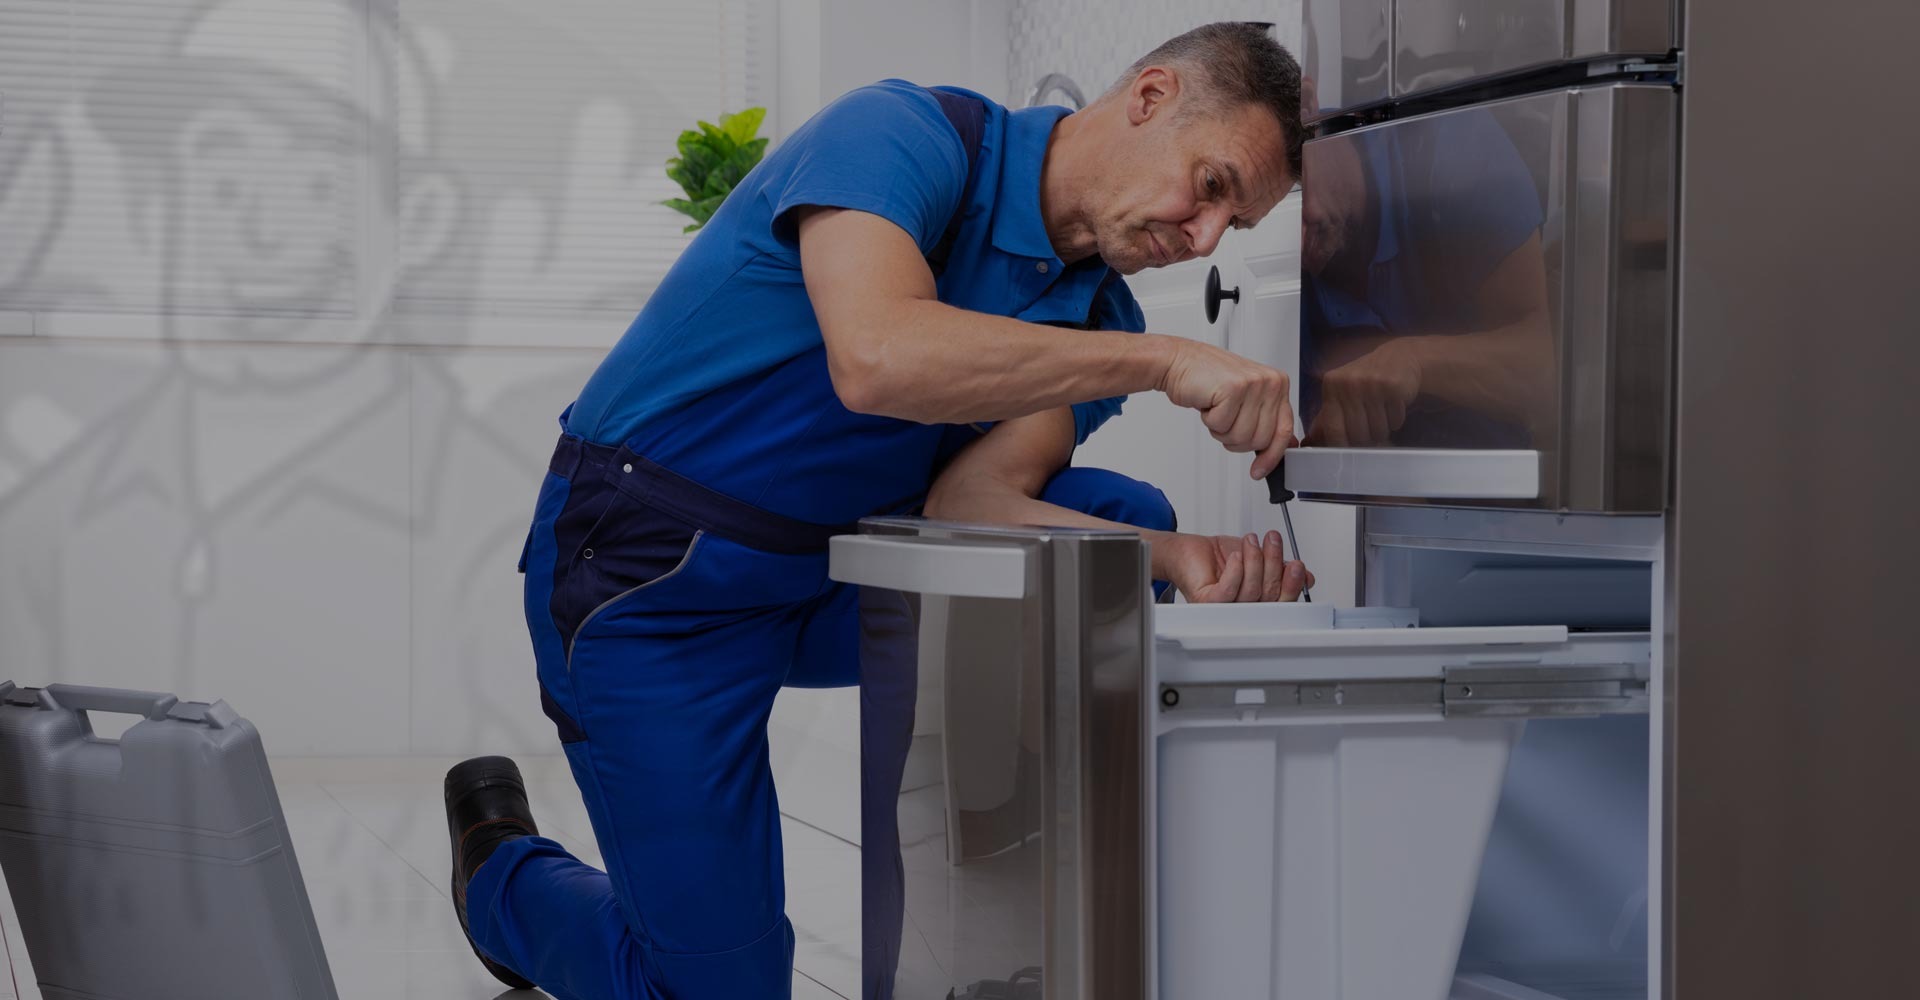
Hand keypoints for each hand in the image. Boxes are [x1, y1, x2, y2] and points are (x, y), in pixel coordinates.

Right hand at [1157, 340, 1294, 479]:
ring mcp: (1254, 384)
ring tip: (1217, 409)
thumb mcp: (1246, 400)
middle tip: (1226, 420)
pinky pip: (1222, 426)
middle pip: (1261, 439)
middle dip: (1237, 439)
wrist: (1180, 361)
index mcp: (1278, 384)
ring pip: (1242, 436)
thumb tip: (1284, 444)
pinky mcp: (1234, 388)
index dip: (1271, 455)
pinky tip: (1210, 403)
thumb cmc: (1209, 380)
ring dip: (1222, 431)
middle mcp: (1271, 382)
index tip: (1259, 469)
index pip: (1284, 430)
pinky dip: (1210, 421)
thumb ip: (1268, 420)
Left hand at [1157, 531, 1314, 603]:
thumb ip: (1283, 568)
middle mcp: (1242, 609)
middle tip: (1273, 540)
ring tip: (1251, 541)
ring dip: (1254, 561)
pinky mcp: (1207, 601)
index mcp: (1258, 603)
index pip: (1282, 602)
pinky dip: (1235, 571)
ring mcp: (1224, 608)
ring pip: (1250, 591)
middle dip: (1274, 564)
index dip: (1292, 585)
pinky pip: (1227, 590)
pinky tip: (1236, 556)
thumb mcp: (1260, 558)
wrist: (1190, 550)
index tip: (1298, 566)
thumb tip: (1307, 577)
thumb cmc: (1220, 557)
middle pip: (1268, 595)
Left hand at [1304, 338, 1421, 445]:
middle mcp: (1349, 383)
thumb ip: (1327, 416)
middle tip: (1370, 430)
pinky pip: (1395, 421)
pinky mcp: (1393, 387)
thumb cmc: (1367, 379)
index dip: (1341, 445)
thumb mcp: (1341, 392)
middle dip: (1365, 439)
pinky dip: (1396, 421)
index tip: (1347, 452)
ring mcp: (1371, 384)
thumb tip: (1309, 442)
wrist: (1399, 358)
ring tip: (1381, 414)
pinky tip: (1392, 406)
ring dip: (1382, 430)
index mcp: (1332, 385)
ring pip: (1377, 430)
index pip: (1333, 428)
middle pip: (1357, 434)